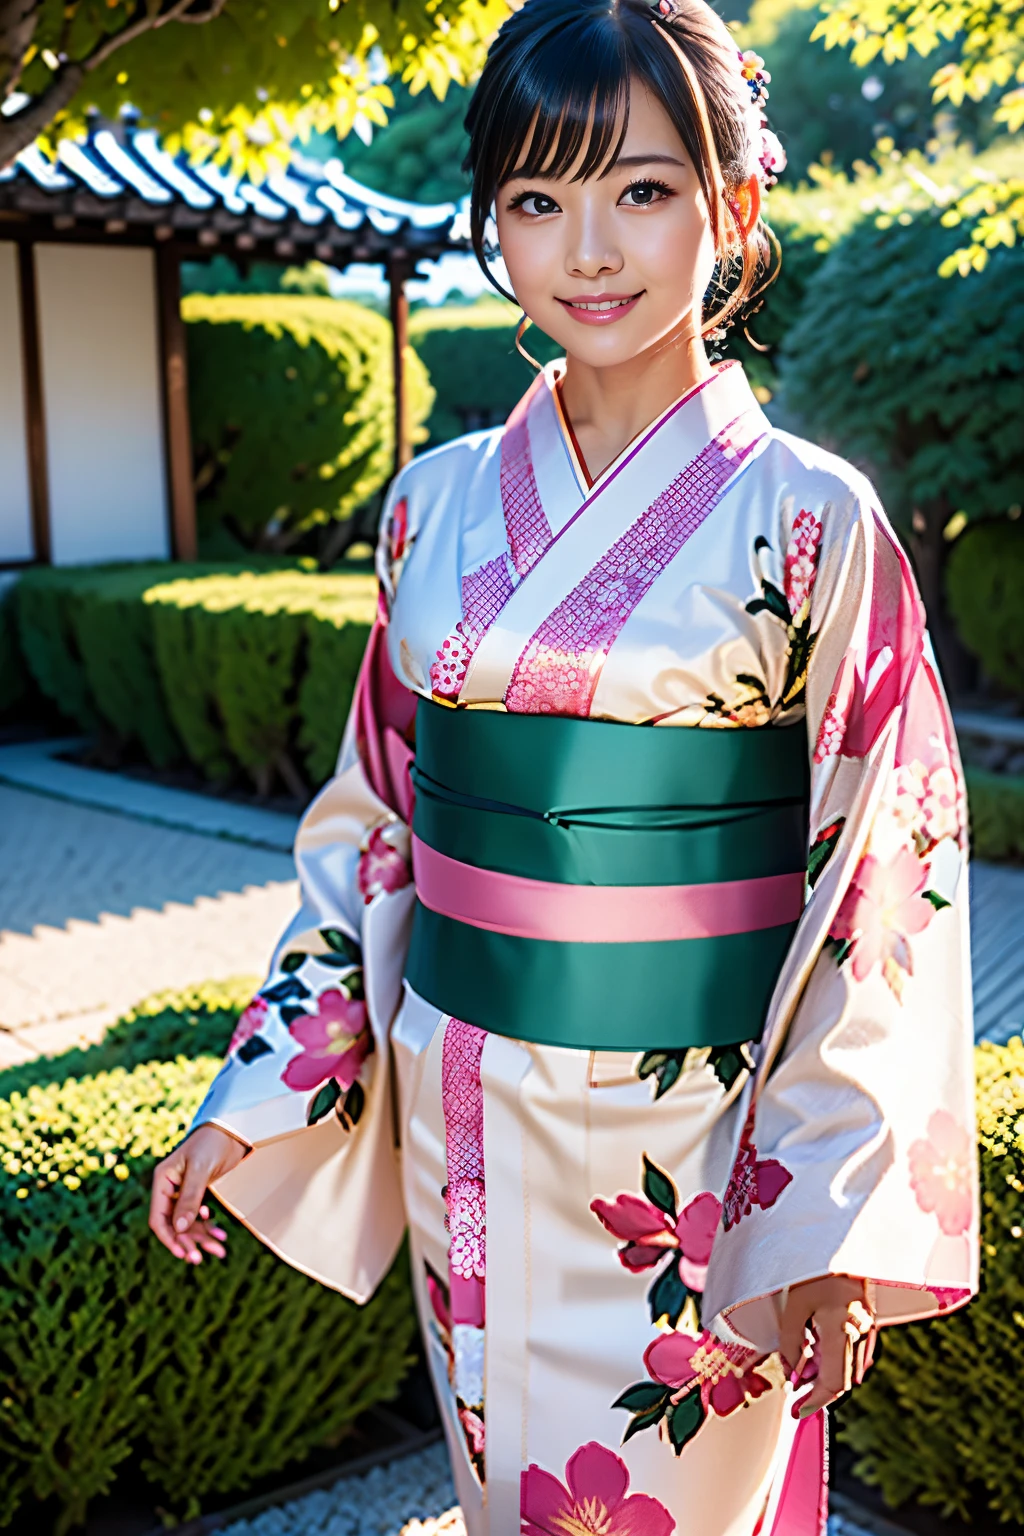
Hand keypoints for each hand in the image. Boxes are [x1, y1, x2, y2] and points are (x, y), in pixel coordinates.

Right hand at [149, 1124, 247, 1263]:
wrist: (232, 1128)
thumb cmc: (212, 1143)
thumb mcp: (200, 1170)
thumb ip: (190, 1198)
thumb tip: (180, 1228)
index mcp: (162, 1181)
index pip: (158, 1218)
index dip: (169, 1238)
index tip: (184, 1254)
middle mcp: (169, 1188)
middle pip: (174, 1225)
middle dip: (188, 1242)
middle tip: (201, 1258)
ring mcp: (183, 1192)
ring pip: (188, 1223)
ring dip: (201, 1238)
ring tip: (219, 1250)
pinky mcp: (198, 1193)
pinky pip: (199, 1216)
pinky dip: (208, 1227)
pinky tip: (221, 1234)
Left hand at [778, 1274, 875, 1417]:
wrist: (841, 1243)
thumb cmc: (814, 1271)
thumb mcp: (794, 1306)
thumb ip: (791, 1344)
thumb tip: (792, 1377)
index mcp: (839, 1329)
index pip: (833, 1382)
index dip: (815, 1402)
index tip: (797, 1411)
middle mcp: (858, 1332)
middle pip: (841, 1379)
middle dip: (816, 1391)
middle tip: (795, 1397)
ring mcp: (866, 1328)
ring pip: (846, 1365)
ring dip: (824, 1374)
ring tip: (800, 1371)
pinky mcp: (868, 1322)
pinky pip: (852, 1350)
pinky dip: (833, 1359)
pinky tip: (816, 1353)